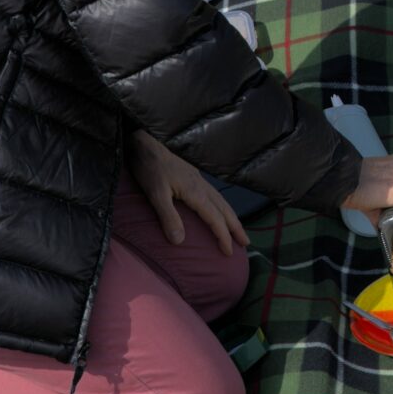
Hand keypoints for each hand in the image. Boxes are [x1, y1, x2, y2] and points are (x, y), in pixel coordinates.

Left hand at [127, 127, 247, 257]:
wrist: (146, 140)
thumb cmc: (149, 166)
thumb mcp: (155, 193)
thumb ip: (168, 217)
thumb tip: (180, 242)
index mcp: (195, 192)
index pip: (215, 218)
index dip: (223, 236)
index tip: (229, 252)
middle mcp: (201, 186)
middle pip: (224, 209)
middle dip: (236, 227)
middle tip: (246, 243)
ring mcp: (198, 179)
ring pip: (222, 200)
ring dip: (232, 216)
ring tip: (238, 228)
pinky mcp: (193, 175)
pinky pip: (215, 194)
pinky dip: (222, 205)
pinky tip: (218, 206)